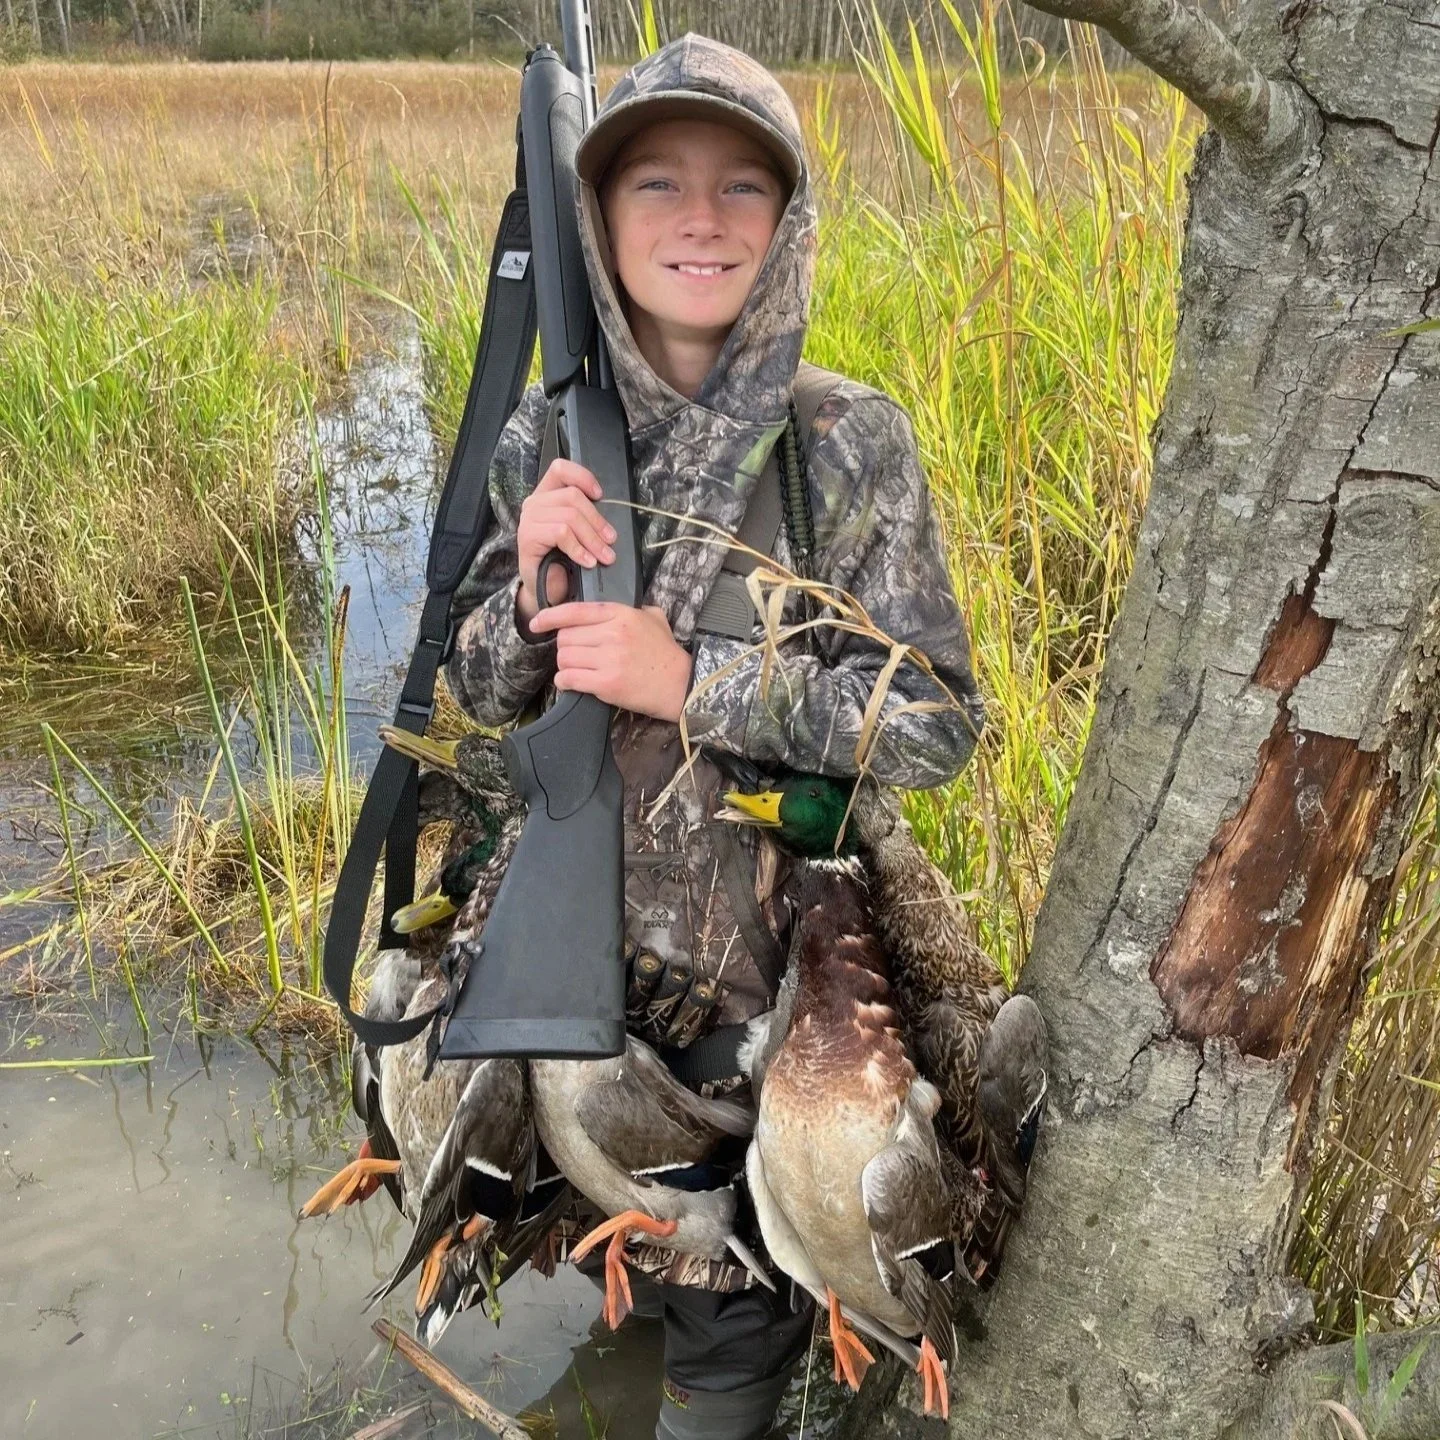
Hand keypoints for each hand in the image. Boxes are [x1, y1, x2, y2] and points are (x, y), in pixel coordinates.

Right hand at [515, 458, 617, 620]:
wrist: (547, 590)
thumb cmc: (564, 559)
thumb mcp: (579, 531)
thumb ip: (586, 515)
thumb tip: (610, 511)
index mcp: (547, 494)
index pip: (560, 469)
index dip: (583, 477)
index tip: (601, 495)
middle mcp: (534, 503)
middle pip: (572, 496)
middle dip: (597, 521)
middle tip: (611, 541)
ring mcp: (529, 519)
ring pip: (570, 517)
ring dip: (592, 539)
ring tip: (604, 556)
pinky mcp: (528, 537)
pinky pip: (561, 534)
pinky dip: (579, 549)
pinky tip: (588, 562)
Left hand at [526, 602, 692, 721]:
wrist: (680, 683)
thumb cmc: (666, 653)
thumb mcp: (653, 618)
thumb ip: (630, 609)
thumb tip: (608, 608)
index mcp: (621, 615)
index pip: (575, 611)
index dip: (550, 616)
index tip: (537, 622)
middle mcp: (612, 634)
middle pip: (566, 636)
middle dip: (565, 646)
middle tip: (576, 654)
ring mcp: (609, 659)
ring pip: (565, 657)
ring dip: (566, 665)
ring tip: (577, 670)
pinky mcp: (606, 683)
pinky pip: (570, 678)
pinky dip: (565, 682)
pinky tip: (572, 683)